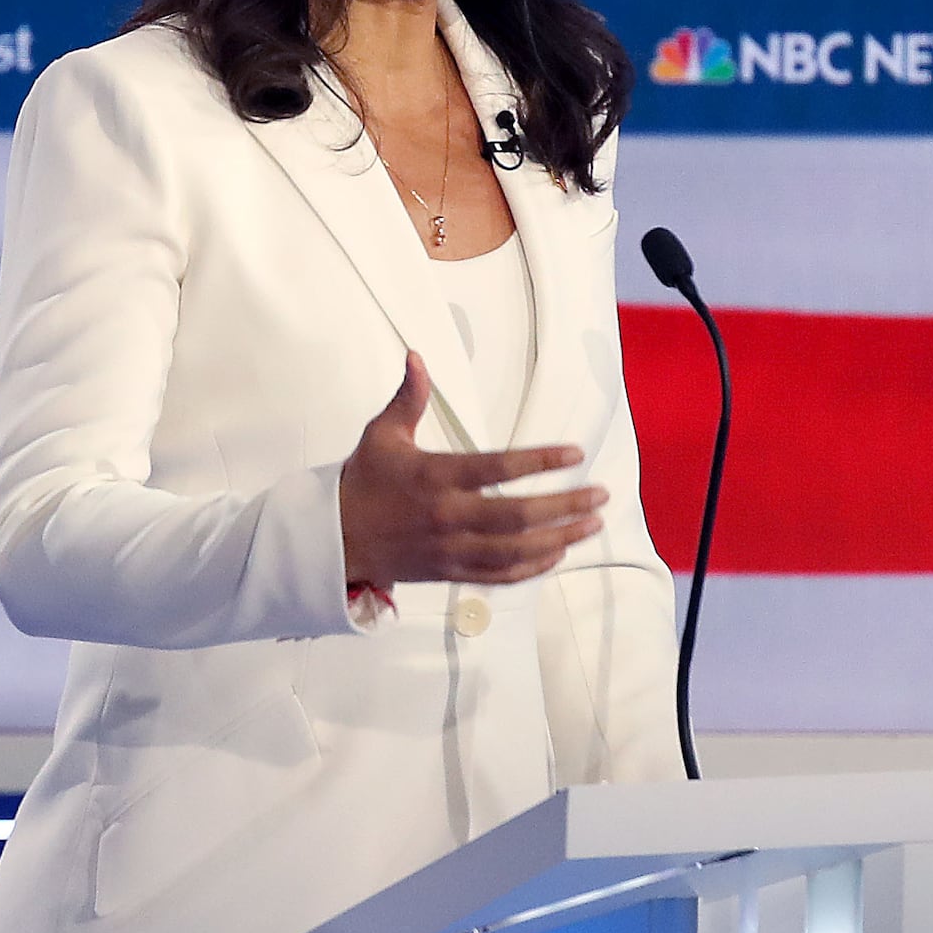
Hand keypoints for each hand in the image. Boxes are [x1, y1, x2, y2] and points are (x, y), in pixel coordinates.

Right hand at [337, 354, 606, 588]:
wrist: (332, 539)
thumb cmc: (361, 482)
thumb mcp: (381, 434)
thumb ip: (408, 398)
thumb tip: (416, 356)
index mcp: (435, 476)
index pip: (497, 468)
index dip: (539, 461)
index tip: (575, 454)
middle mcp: (447, 515)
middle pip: (517, 516)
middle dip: (565, 506)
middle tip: (600, 496)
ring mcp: (450, 549)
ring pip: (515, 551)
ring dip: (559, 539)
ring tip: (592, 525)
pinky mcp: (449, 572)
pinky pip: (498, 575)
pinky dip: (531, 567)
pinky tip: (557, 554)